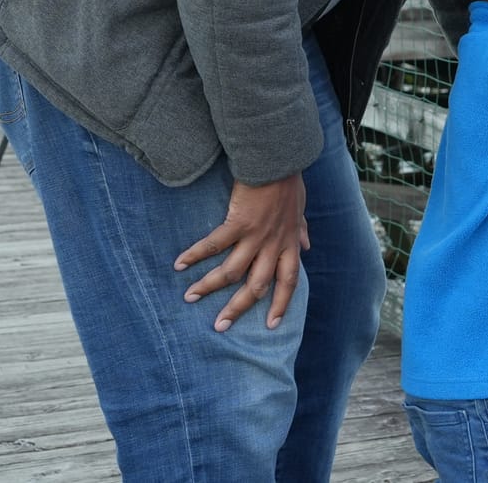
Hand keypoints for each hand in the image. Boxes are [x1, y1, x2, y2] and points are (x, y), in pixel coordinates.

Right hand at [174, 173, 308, 331]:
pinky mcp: (238, 222)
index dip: (281, 304)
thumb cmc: (288, 183)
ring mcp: (256, 235)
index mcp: (289, 244)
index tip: (271, 325)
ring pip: (232, 272)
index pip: (289, 281)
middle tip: (220, 326)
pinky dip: (196, 254)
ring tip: (190, 298)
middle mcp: (273, 245)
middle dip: (238, 308)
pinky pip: (214, 244)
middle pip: (257, 286)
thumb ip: (300, 230)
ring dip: (210, 286)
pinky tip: (180, 264)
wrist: (278, 159)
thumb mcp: (299, 210)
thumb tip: (307, 245)